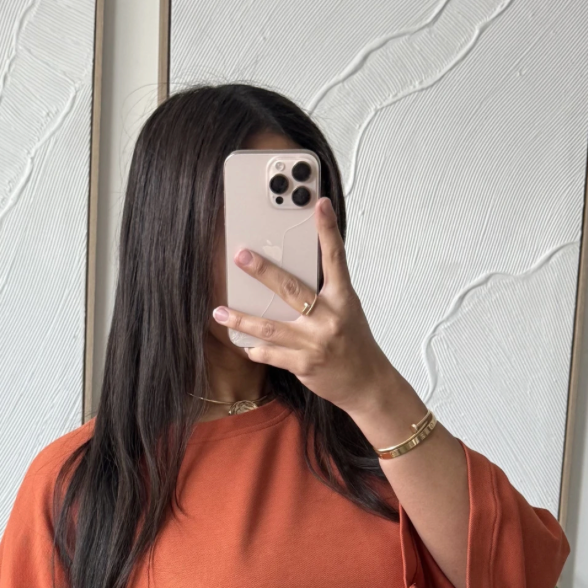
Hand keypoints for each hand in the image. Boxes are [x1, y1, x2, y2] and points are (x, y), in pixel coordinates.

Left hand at [212, 196, 396, 421]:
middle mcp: (329, 318)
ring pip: (270, 327)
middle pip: (291, 289)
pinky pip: (271, 354)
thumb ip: (325, 292)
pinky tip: (242, 342)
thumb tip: (295, 273)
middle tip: (241, 256)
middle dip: (263, 271)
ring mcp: (315, 343)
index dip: (327, 230)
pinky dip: (255, 348)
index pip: (336, 258)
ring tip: (220, 312)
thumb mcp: (348, 310)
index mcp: (343, 299)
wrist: (366, 384)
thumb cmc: (355, 344)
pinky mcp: (304, 364)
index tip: (319, 204)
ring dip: (242, 319)